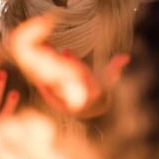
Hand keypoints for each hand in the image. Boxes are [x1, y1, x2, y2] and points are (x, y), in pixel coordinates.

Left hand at [8, 15, 128, 117]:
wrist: (92, 108)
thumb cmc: (99, 87)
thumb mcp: (108, 77)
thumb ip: (115, 67)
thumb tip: (126, 56)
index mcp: (93, 91)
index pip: (83, 76)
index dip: (74, 64)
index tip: (65, 51)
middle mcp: (80, 99)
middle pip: (66, 80)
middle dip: (56, 63)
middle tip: (47, 49)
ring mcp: (68, 104)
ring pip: (54, 85)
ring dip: (45, 70)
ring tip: (38, 57)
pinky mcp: (58, 106)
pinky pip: (48, 93)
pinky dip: (41, 82)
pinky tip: (33, 70)